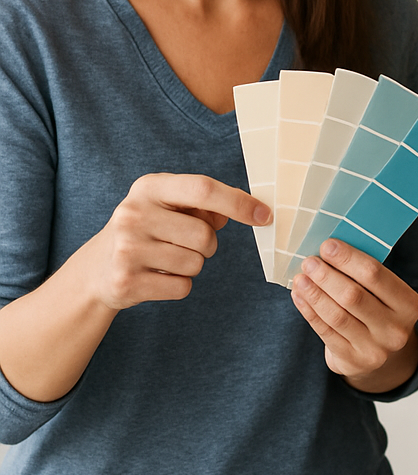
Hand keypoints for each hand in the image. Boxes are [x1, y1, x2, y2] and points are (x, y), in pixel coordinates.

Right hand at [91, 172, 270, 310]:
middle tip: (183, 243)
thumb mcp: (170, 206)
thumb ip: (207, 206)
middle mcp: (134, 213)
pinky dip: (179, 285)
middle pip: (205, 235)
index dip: (238, 203)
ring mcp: (126, 248)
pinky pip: (183, 287)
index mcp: (149, 186)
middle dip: (207, 244)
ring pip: (196, 264)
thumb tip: (251, 211)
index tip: (265, 215)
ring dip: (192, 266)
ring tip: (165, 259)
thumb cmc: (148, 230)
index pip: (204, 189)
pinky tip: (156, 276)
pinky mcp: (126, 282)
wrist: (96, 269)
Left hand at [290, 238, 417, 389]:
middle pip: (353, 296)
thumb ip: (367, 274)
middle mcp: (395, 329)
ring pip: (337, 316)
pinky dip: (309, 312)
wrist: (380, 353)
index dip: (348, 259)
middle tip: (309, 262)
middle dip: (327, 276)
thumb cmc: (379, 309)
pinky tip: (300, 297)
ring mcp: (374, 350)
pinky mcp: (351, 362)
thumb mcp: (385, 293)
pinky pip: (325, 332)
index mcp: (409, 304)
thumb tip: (331, 248)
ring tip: (300, 278)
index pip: (375, 275)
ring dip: (314, 294)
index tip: (327, 245)